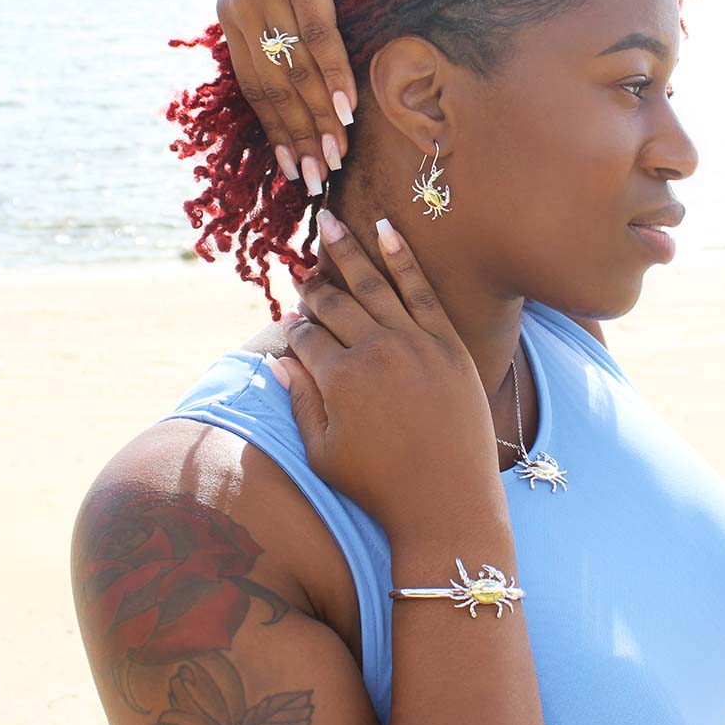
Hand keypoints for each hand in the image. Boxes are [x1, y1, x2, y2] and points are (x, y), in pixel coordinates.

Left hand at [216, 0, 357, 191]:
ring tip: (336, 156)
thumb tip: (295, 77)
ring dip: (317, 119)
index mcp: (232, 17)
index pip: (255, 89)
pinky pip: (317, 34)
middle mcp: (240, 8)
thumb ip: (272, 24)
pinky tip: (347, 109)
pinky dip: (332, 76)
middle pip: (273, 89)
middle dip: (297, 138)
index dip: (276, 133)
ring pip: (294, 70)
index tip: (294, 170)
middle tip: (317, 178)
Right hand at [269, 212, 505, 538]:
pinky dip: (402, 256)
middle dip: (313, 286)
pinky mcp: (447, 342)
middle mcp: (374, 350)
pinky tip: (385, 227)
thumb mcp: (323, 452)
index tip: (291, 326)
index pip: (306, 337)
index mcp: (338, 379)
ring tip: (328, 222)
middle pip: (334, 304)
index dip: (294, 330)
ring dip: (347, 250)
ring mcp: (414, 342)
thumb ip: (299, 401)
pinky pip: (422, 288)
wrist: (449, 503)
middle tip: (299, 270)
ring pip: (373, 284)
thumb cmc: (379, 487)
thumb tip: (275, 361)